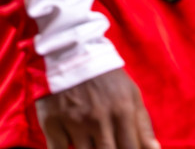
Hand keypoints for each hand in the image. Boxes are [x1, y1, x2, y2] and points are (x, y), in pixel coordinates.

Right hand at [35, 68, 158, 148]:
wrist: (73, 55)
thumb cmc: (107, 79)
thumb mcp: (131, 95)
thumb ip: (142, 124)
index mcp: (123, 111)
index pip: (132, 148)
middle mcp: (100, 119)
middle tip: (109, 145)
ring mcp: (74, 123)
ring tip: (94, 143)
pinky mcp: (52, 124)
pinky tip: (72, 145)